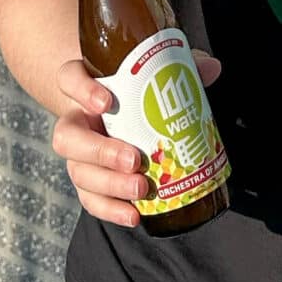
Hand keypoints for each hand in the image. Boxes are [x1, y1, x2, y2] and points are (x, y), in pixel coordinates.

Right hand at [50, 48, 222, 227]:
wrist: (117, 109)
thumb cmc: (137, 86)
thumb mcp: (155, 70)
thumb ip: (180, 66)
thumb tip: (213, 68)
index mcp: (85, 85)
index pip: (68, 79)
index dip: (81, 90)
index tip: (106, 101)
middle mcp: (75, 120)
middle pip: (68, 138)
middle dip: (100, 152)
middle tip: (133, 159)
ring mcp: (79, 155)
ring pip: (79, 172)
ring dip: (110, 185)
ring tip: (140, 189)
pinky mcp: (88, 181)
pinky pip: (90, 199)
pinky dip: (110, 210)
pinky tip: (133, 215)